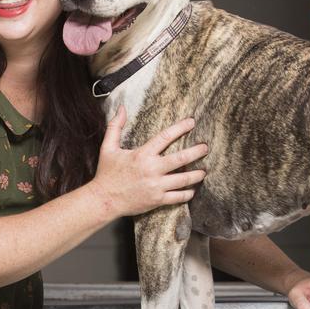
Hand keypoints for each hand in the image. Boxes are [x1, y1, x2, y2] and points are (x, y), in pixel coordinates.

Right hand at [89, 107, 208, 217]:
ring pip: (183, 179)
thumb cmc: (106, 173)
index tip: (192, 122)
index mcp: (142, 155)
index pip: (165, 137)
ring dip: (197, 174)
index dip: (180, 128)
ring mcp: (156, 186)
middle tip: (205, 147)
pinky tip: (192, 190)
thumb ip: (115, 126)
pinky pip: (178, 197)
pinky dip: (187, 193)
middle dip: (196, 152)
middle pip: (181, 159)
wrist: (104, 200)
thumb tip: (121, 108)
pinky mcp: (157, 200)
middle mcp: (151, 170)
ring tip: (204, 171)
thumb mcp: (108, 148)